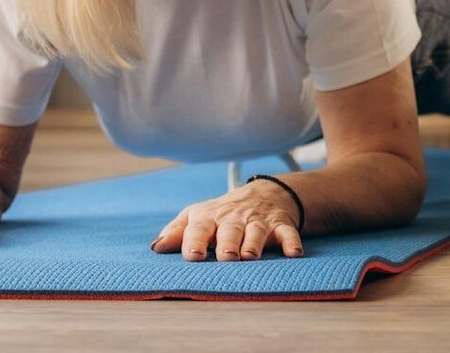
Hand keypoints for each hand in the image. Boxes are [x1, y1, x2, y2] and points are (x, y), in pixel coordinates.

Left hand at [150, 180, 302, 261]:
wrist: (265, 193)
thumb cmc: (222, 213)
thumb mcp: (198, 216)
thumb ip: (177, 232)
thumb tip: (156, 248)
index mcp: (209, 217)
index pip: (199, 228)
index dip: (194, 240)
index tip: (192, 256)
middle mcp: (234, 219)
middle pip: (230, 230)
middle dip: (227, 243)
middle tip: (226, 257)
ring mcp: (258, 221)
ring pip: (257, 231)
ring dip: (254, 243)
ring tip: (249, 257)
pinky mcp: (281, 224)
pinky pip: (288, 232)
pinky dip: (291, 241)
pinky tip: (293, 253)